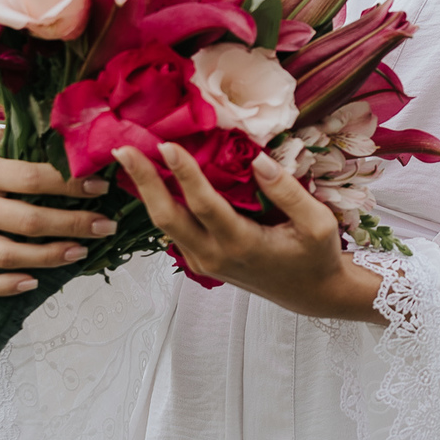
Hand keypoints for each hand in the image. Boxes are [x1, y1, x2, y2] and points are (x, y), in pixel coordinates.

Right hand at [0, 125, 118, 296]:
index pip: (34, 179)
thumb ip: (13, 141)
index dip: (71, 185)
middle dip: (73, 225)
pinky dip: (4, 287)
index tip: (101, 186)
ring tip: (81, 252)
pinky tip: (33, 282)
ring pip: (7, 256)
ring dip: (48, 257)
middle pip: (28, 221)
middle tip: (106, 226)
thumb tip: (61, 141)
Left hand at [115, 143, 385, 324]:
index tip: (166, 145)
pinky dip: (162, 204)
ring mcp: (203, 262)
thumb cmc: (317, 255)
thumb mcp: (316, 222)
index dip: (183, 174)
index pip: (203, 205)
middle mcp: (214, 256)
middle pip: (166, 218)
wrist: (312, 294)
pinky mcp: (202, 262)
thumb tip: (257, 159)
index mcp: (241, 245)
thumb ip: (286, 190)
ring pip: (165, 226)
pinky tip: (157, 181)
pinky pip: (175, 231)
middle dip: (143, 182)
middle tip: (122, 150)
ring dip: (147, 192)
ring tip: (132, 158)